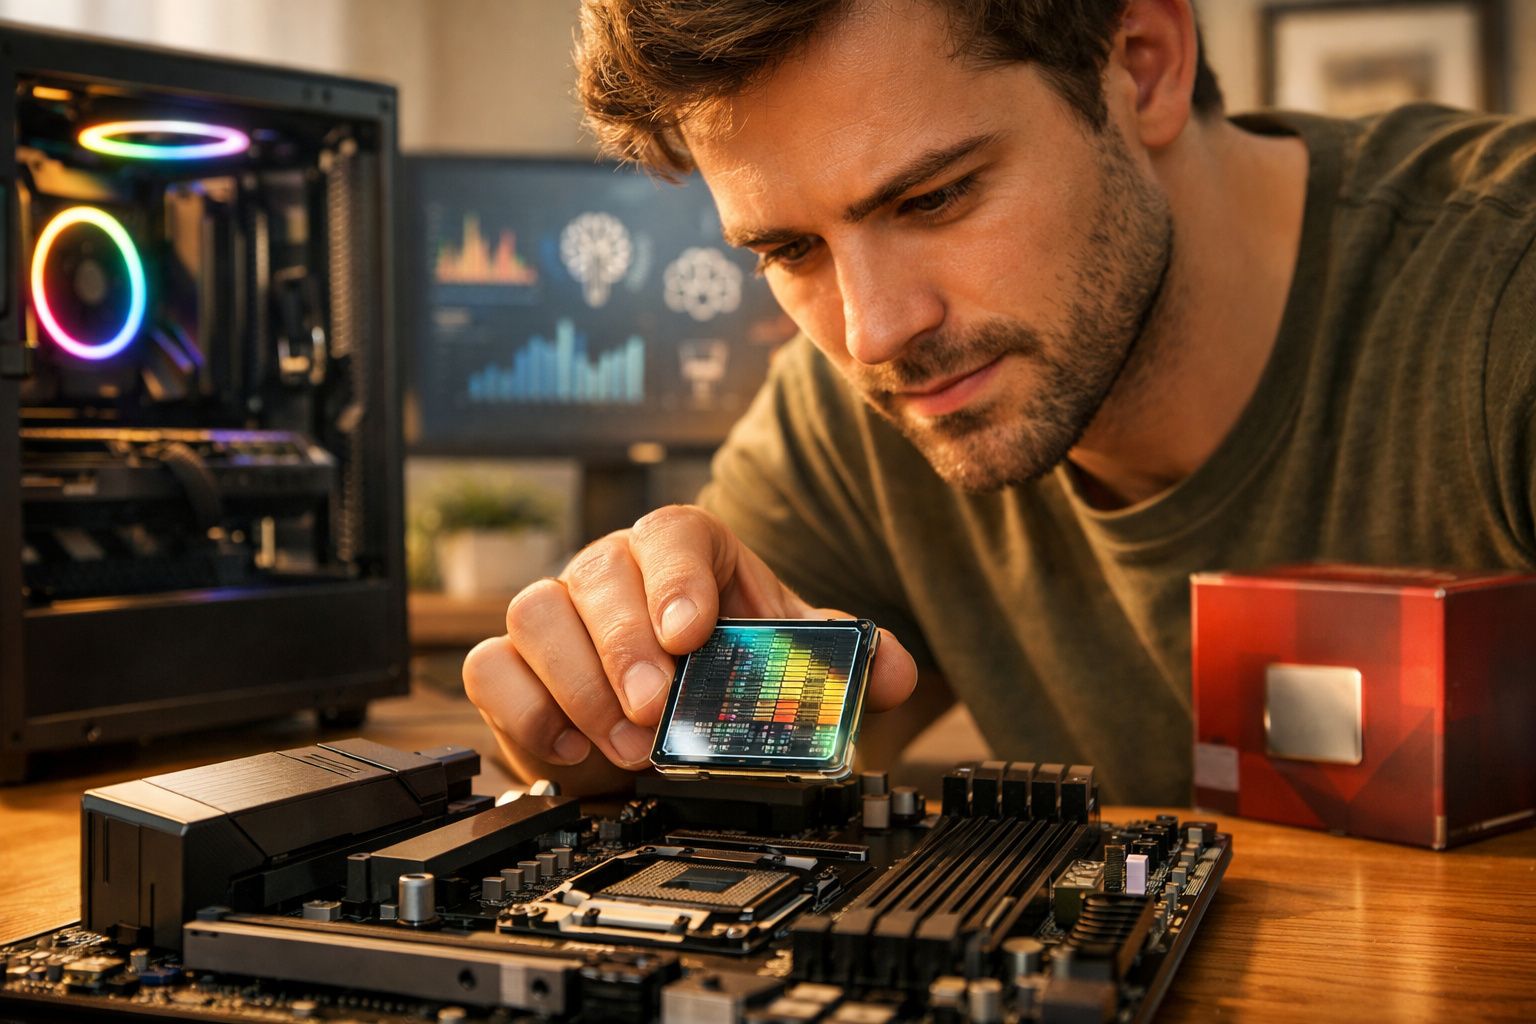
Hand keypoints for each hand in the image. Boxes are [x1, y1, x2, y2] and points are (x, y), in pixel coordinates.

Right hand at [463, 504, 917, 772]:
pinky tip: (570, 747)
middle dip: (627, 650)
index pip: (675, 532)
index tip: (692, 633)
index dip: (678, 577)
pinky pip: (492, 667)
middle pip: (599, 575)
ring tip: (628, 744)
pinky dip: (526, 710)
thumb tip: (896, 672)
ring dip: (581, 685)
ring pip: (536, 613)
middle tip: (658, 714)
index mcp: (684, 553)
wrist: (660, 722)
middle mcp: (612, 570)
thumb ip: (841, 663)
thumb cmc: (717, 674)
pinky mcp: (511, 662)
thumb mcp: (784, 666)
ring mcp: (555, 611)